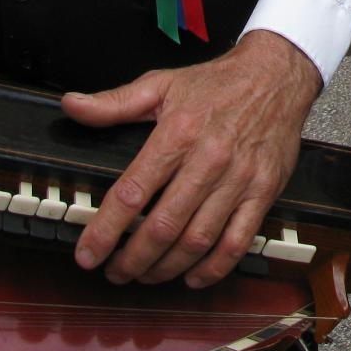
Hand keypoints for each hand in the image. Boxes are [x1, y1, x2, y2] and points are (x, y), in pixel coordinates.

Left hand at [62, 29, 320, 288]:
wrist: (277, 74)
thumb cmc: (219, 83)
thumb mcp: (162, 84)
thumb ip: (114, 103)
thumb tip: (73, 106)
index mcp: (179, 133)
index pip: (132, 192)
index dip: (104, 230)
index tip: (87, 253)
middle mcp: (209, 159)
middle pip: (163, 226)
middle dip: (132, 259)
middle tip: (115, 271)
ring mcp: (239, 179)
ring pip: (197, 240)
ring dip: (165, 268)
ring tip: (145, 275)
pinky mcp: (263, 192)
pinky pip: (237, 242)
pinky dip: (213, 268)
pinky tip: (193, 276)